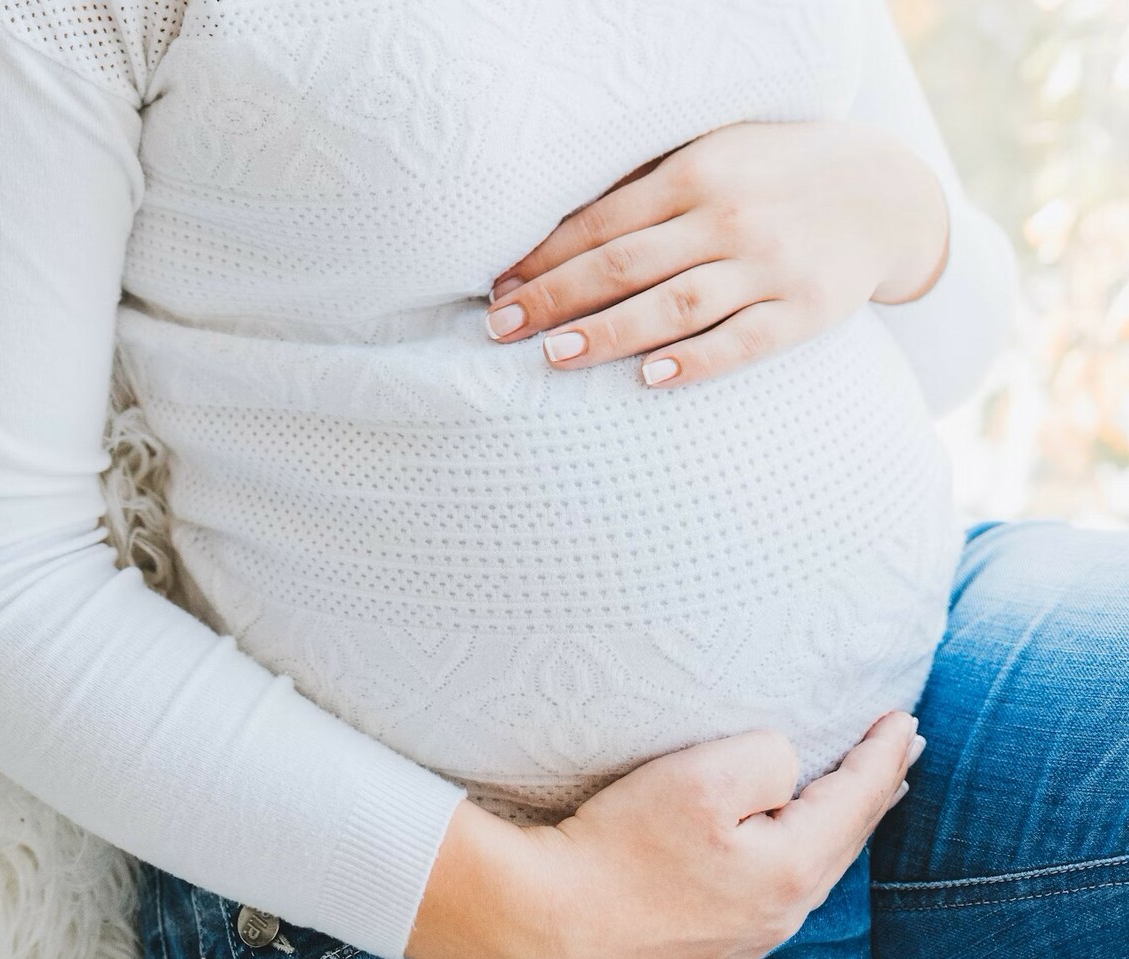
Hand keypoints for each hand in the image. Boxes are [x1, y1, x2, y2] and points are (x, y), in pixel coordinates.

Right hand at [406, 711, 924, 958]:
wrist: (550, 921)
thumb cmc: (621, 845)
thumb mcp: (700, 777)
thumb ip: (766, 758)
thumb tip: (786, 769)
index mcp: (791, 870)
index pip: (857, 800)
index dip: (883, 754)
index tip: (905, 718)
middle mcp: (782, 911)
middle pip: (846, 837)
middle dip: (876, 787)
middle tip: (903, 746)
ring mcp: (748, 931)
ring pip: (815, 863)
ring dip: (841, 818)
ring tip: (862, 789)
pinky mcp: (712, 936)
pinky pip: (780, 881)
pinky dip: (802, 845)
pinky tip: (790, 836)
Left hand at [482, 120, 949, 386]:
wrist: (884, 191)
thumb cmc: (773, 175)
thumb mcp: (713, 155)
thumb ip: (646, 187)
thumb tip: (554, 233)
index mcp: (695, 174)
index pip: (601, 223)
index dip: (544, 258)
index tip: (498, 289)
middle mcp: (728, 217)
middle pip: (624, 265)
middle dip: (554, 297)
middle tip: (501, 329)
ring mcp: (768, 265)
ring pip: (674, 305)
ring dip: (608, 333)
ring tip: (554, 355)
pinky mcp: (804, 310)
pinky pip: (743, 342)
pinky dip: (696, 361)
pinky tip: (650, 378)